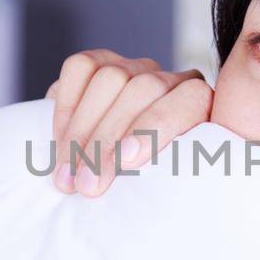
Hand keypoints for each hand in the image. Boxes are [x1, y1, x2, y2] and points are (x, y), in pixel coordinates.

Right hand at [45, 49, 210, 196]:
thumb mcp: (165, 184)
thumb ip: (165, 177)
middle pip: (141, 91)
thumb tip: (154, 199)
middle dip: (108, 141)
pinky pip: (80, 68)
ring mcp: (133, 67)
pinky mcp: (99, 60)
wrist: (109, 167)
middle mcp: (169, 79)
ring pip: (109, 79)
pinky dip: (66, 107)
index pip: (187, 101)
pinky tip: (60, 143)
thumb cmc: (147, 185)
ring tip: (68, 175)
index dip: (156, 127)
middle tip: (88, 185)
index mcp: (199, 103)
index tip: (128, 161)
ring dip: (82, 132)